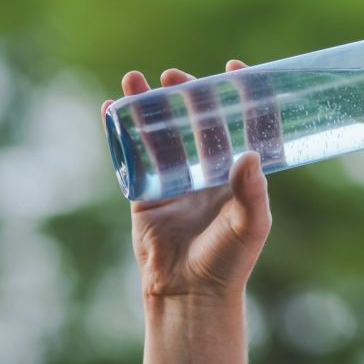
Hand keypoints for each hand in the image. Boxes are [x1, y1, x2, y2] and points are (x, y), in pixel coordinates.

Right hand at [101, 61, 272, 300]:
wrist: (189, 295)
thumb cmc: (228, 262)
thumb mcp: (250, 225)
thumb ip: (252, 192)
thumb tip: (248, 154)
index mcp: (237, 172)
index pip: (241, 123)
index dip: (240, 94)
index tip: (235, 68)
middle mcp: (207, 169)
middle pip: (196, 120)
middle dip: (185, 94)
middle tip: (174, 76)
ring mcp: (174, 178)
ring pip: (161, 132)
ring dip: (147, 105)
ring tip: (134, 79)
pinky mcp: (145, 191)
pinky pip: (133, 155)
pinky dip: (121, 131)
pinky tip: (112, 109)